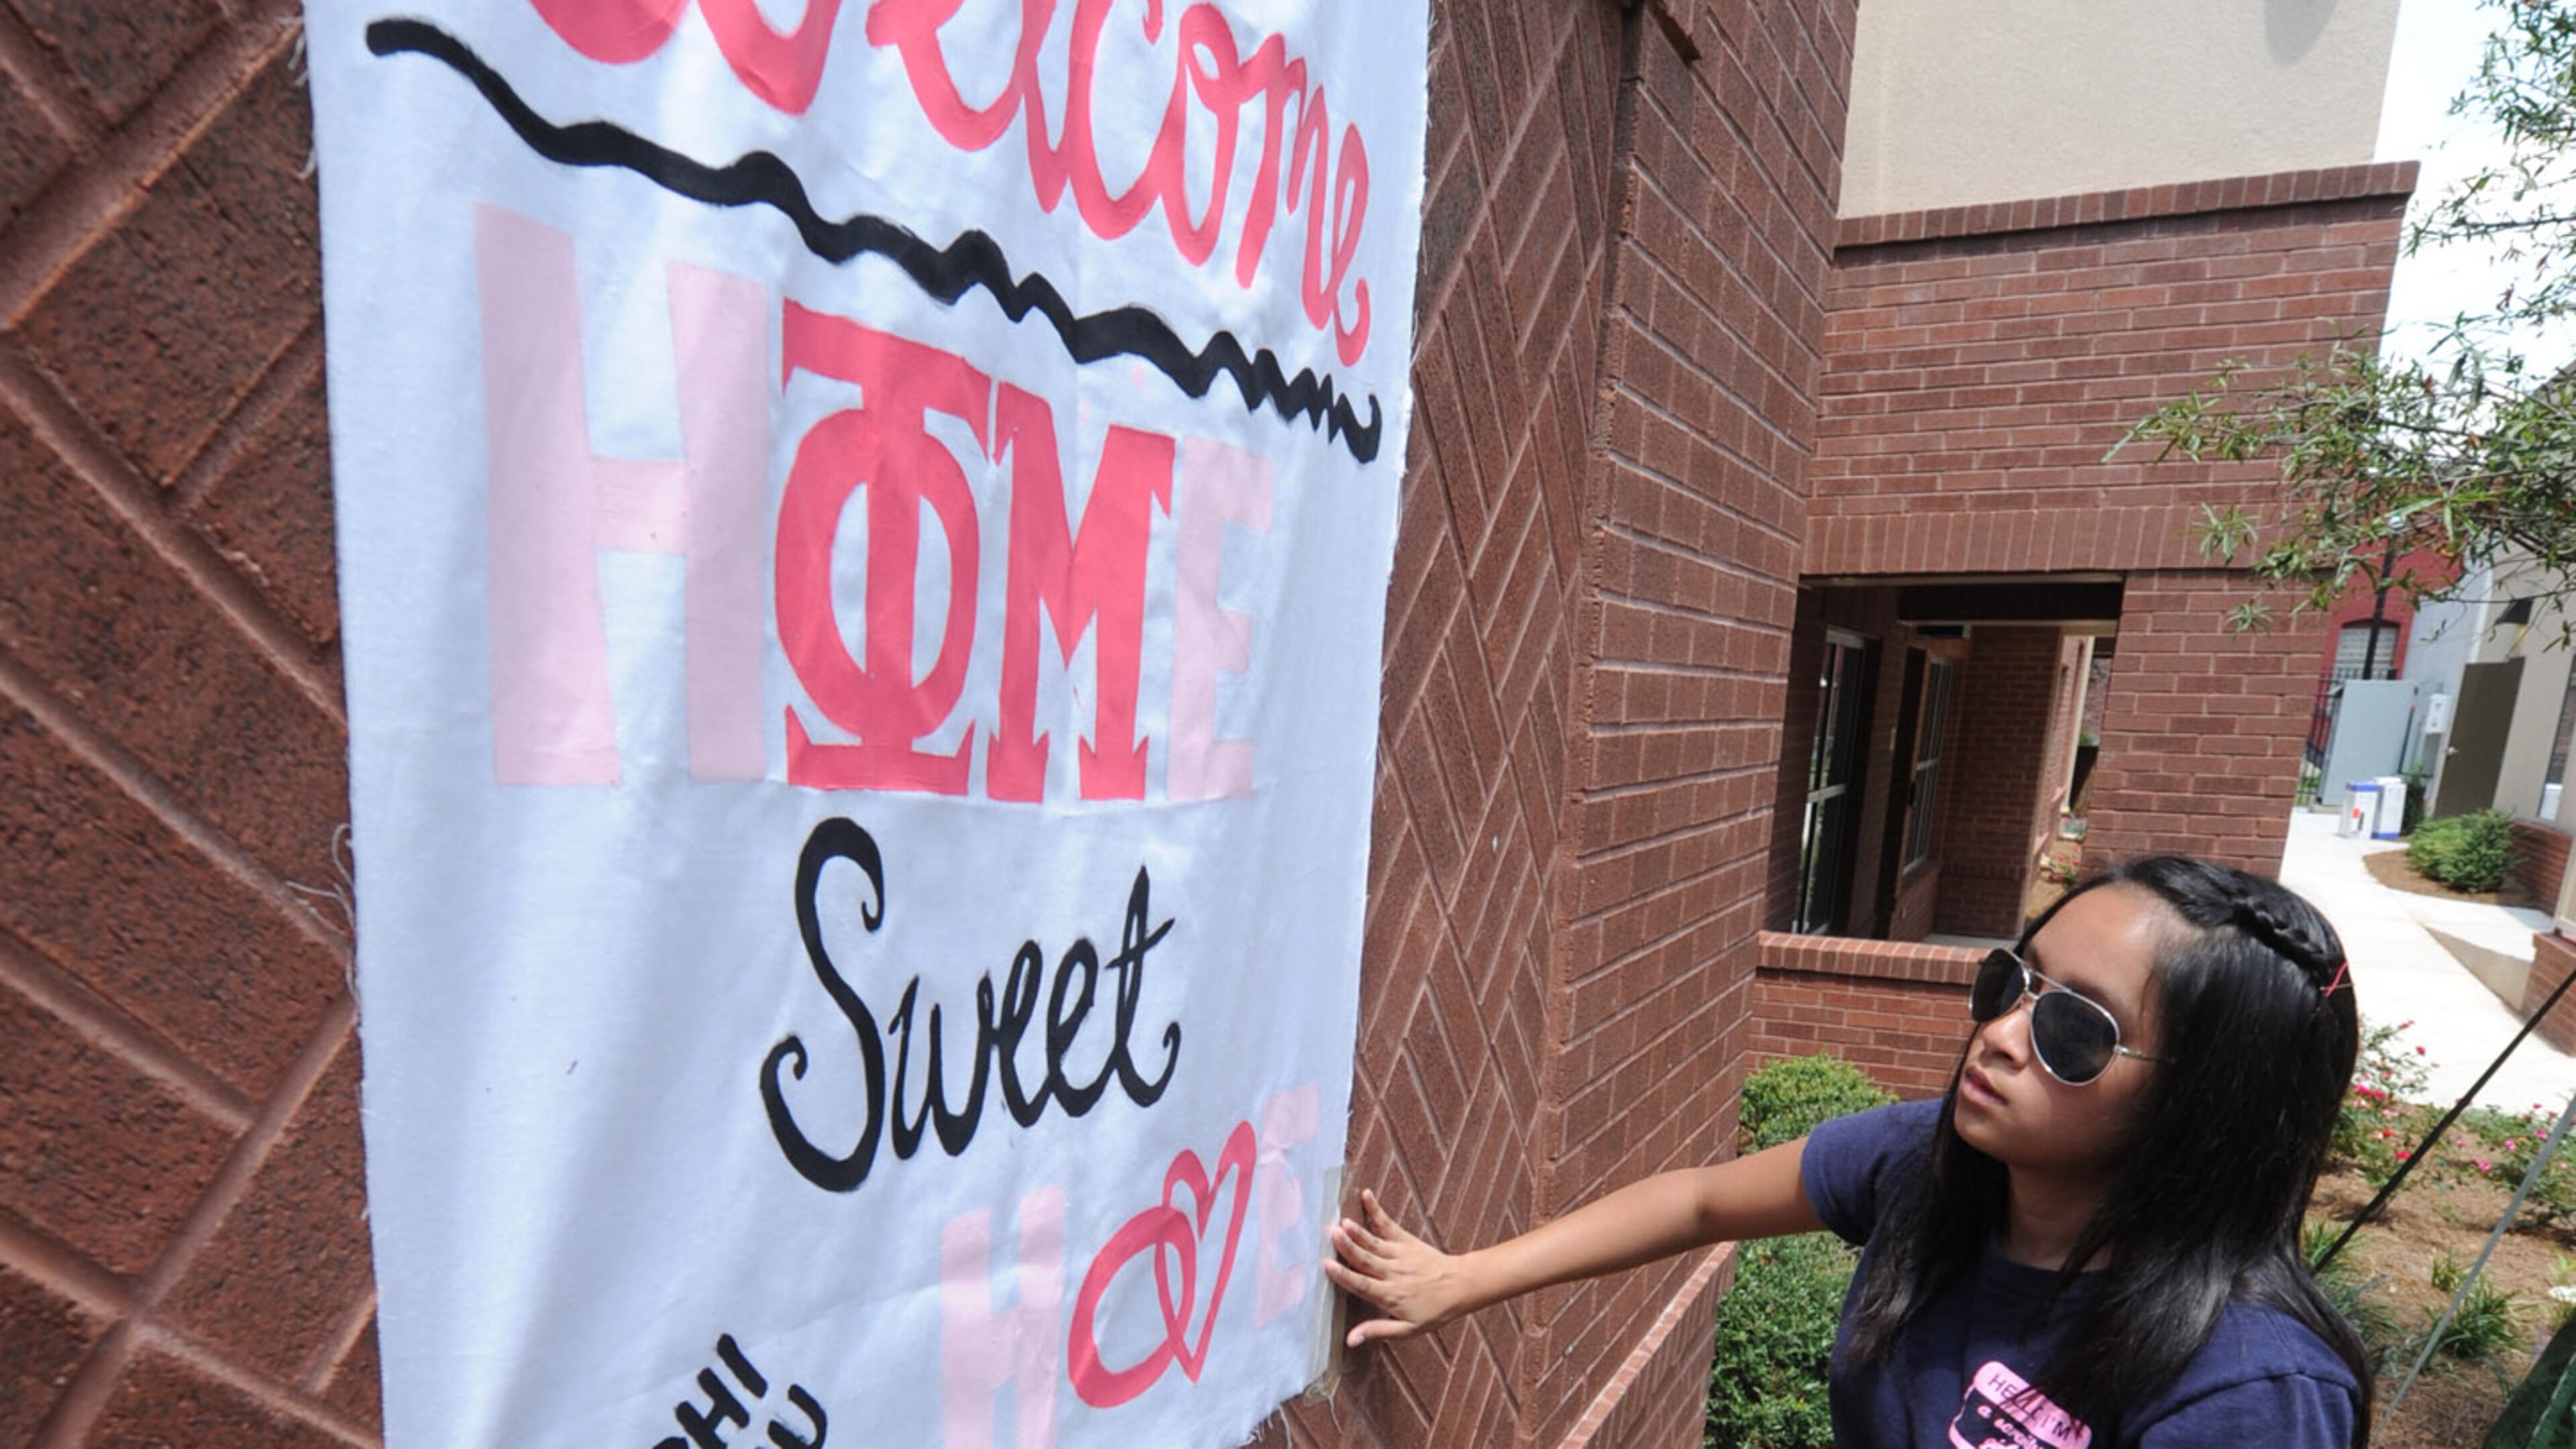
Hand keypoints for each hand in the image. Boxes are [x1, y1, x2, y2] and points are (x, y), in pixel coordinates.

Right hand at [1322, 1189, 1478, 1347]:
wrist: (1461, 1286)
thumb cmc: (1433, 1311)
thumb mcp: (1408, 1329)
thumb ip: (1378, 1331)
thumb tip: (1350, 1339)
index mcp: (1390, 1296)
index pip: (1362, 1285)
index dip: (1344, 1276)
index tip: (1328, 1266)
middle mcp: (1393, 1273)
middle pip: (1366, 1259)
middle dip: (1348, 1247)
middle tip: (1331, 1235)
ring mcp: (1400, 1255)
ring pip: (1374, 1243)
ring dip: (1358, 1232)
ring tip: (1343, 1222)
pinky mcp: (1407, 1241)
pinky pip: (1388, 1224)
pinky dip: (1376, 1210)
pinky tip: (1366, 1195)